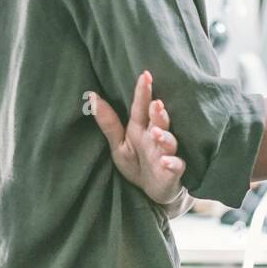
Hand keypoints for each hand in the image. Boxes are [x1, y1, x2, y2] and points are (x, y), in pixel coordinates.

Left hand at [88, 70, 186, 205]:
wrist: (154, 192)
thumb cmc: (137, 164)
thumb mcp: (118, 144)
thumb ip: (108, 122)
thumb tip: (91, 96)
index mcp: (141, 129)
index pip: (141, 108)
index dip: (144, 92)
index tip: (145, 75)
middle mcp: (155, 138)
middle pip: (159, 121)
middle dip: (158, 112)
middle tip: (156, 103)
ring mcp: (166, 153)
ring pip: (169, 141)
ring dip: (164, 136)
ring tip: (156, 133)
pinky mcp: (173, 171)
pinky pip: (175, 166)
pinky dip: (172, 163)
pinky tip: (165, 161)